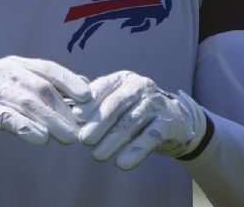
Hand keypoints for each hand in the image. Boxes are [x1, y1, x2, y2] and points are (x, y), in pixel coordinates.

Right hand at [0, 55, 92, 146]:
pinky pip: (6, 117)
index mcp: (18, 64)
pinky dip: (25, 127)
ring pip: (26, 102)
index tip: (90, 97)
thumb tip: (85, 84)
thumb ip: (46, 86)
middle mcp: (6, 70)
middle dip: (64, 110)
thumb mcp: (17, 87)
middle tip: (82, 129)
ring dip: (51, 121)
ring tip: (68, 138)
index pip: (49, 69)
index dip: (70, 81)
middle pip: (41, 88)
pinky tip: (40, 139)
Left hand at [77, 70, 206, 170]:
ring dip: (113, 140)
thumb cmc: (134, 112)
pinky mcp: (168, 123)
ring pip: (132, 121)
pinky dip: (135, 152)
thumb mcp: (116, 103)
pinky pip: (150, 138)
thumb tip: (69, 112)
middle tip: (83, 140)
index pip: (104, 87)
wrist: (174, 121)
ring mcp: (156, 103)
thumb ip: (94, 105)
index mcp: (124, 79)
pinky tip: (122, 164)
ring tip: (98, 156)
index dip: (89, 102)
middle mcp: (141, 86)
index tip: (75, 117)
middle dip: (98, 123)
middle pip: (116, 104)